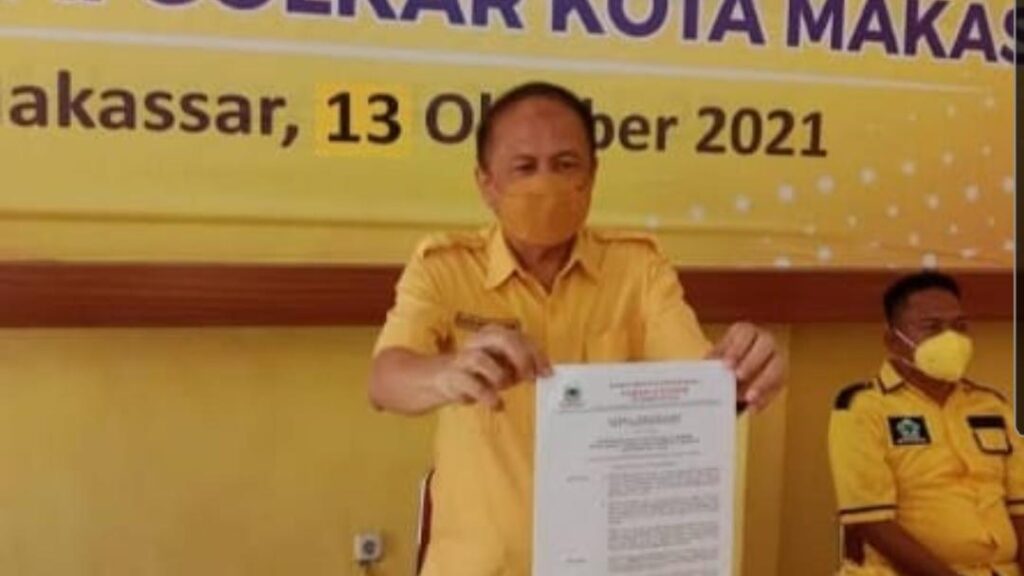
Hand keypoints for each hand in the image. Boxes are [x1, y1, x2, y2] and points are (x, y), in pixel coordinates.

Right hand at [432, 324, 551, 409]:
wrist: (440, 379)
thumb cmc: (479, 372)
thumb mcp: (503, 366)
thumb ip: (521, 365)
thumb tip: (544, 372)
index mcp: (493, 334)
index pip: (519, 336)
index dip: (536, 353)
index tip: (546, 372)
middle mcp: (478, 341)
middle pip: (502, 338)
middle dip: (520, 358)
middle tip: (530, 377)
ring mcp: (463, 358)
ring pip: (481, 359)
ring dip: (499, 376)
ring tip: (504, 387)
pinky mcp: (452, 376)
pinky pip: (471, 385)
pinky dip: (488, 396)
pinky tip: (496, 404)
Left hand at [706, 322, 785, 411]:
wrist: (736, 371)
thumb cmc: (725, 359)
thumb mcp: (717, 356)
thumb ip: (713, 360)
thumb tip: (703, 368)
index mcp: (747, 331)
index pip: (745, 334)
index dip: (736, 348)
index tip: (726, 364)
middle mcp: (765, 340)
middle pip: (765, 346)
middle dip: (751, 362)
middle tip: (738, 377)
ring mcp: (776, 357)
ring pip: (777, 366)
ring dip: (763, 383)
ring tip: (748, 398)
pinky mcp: (781, 376)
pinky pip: (778, 387)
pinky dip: (765, 399)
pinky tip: (753, 409)